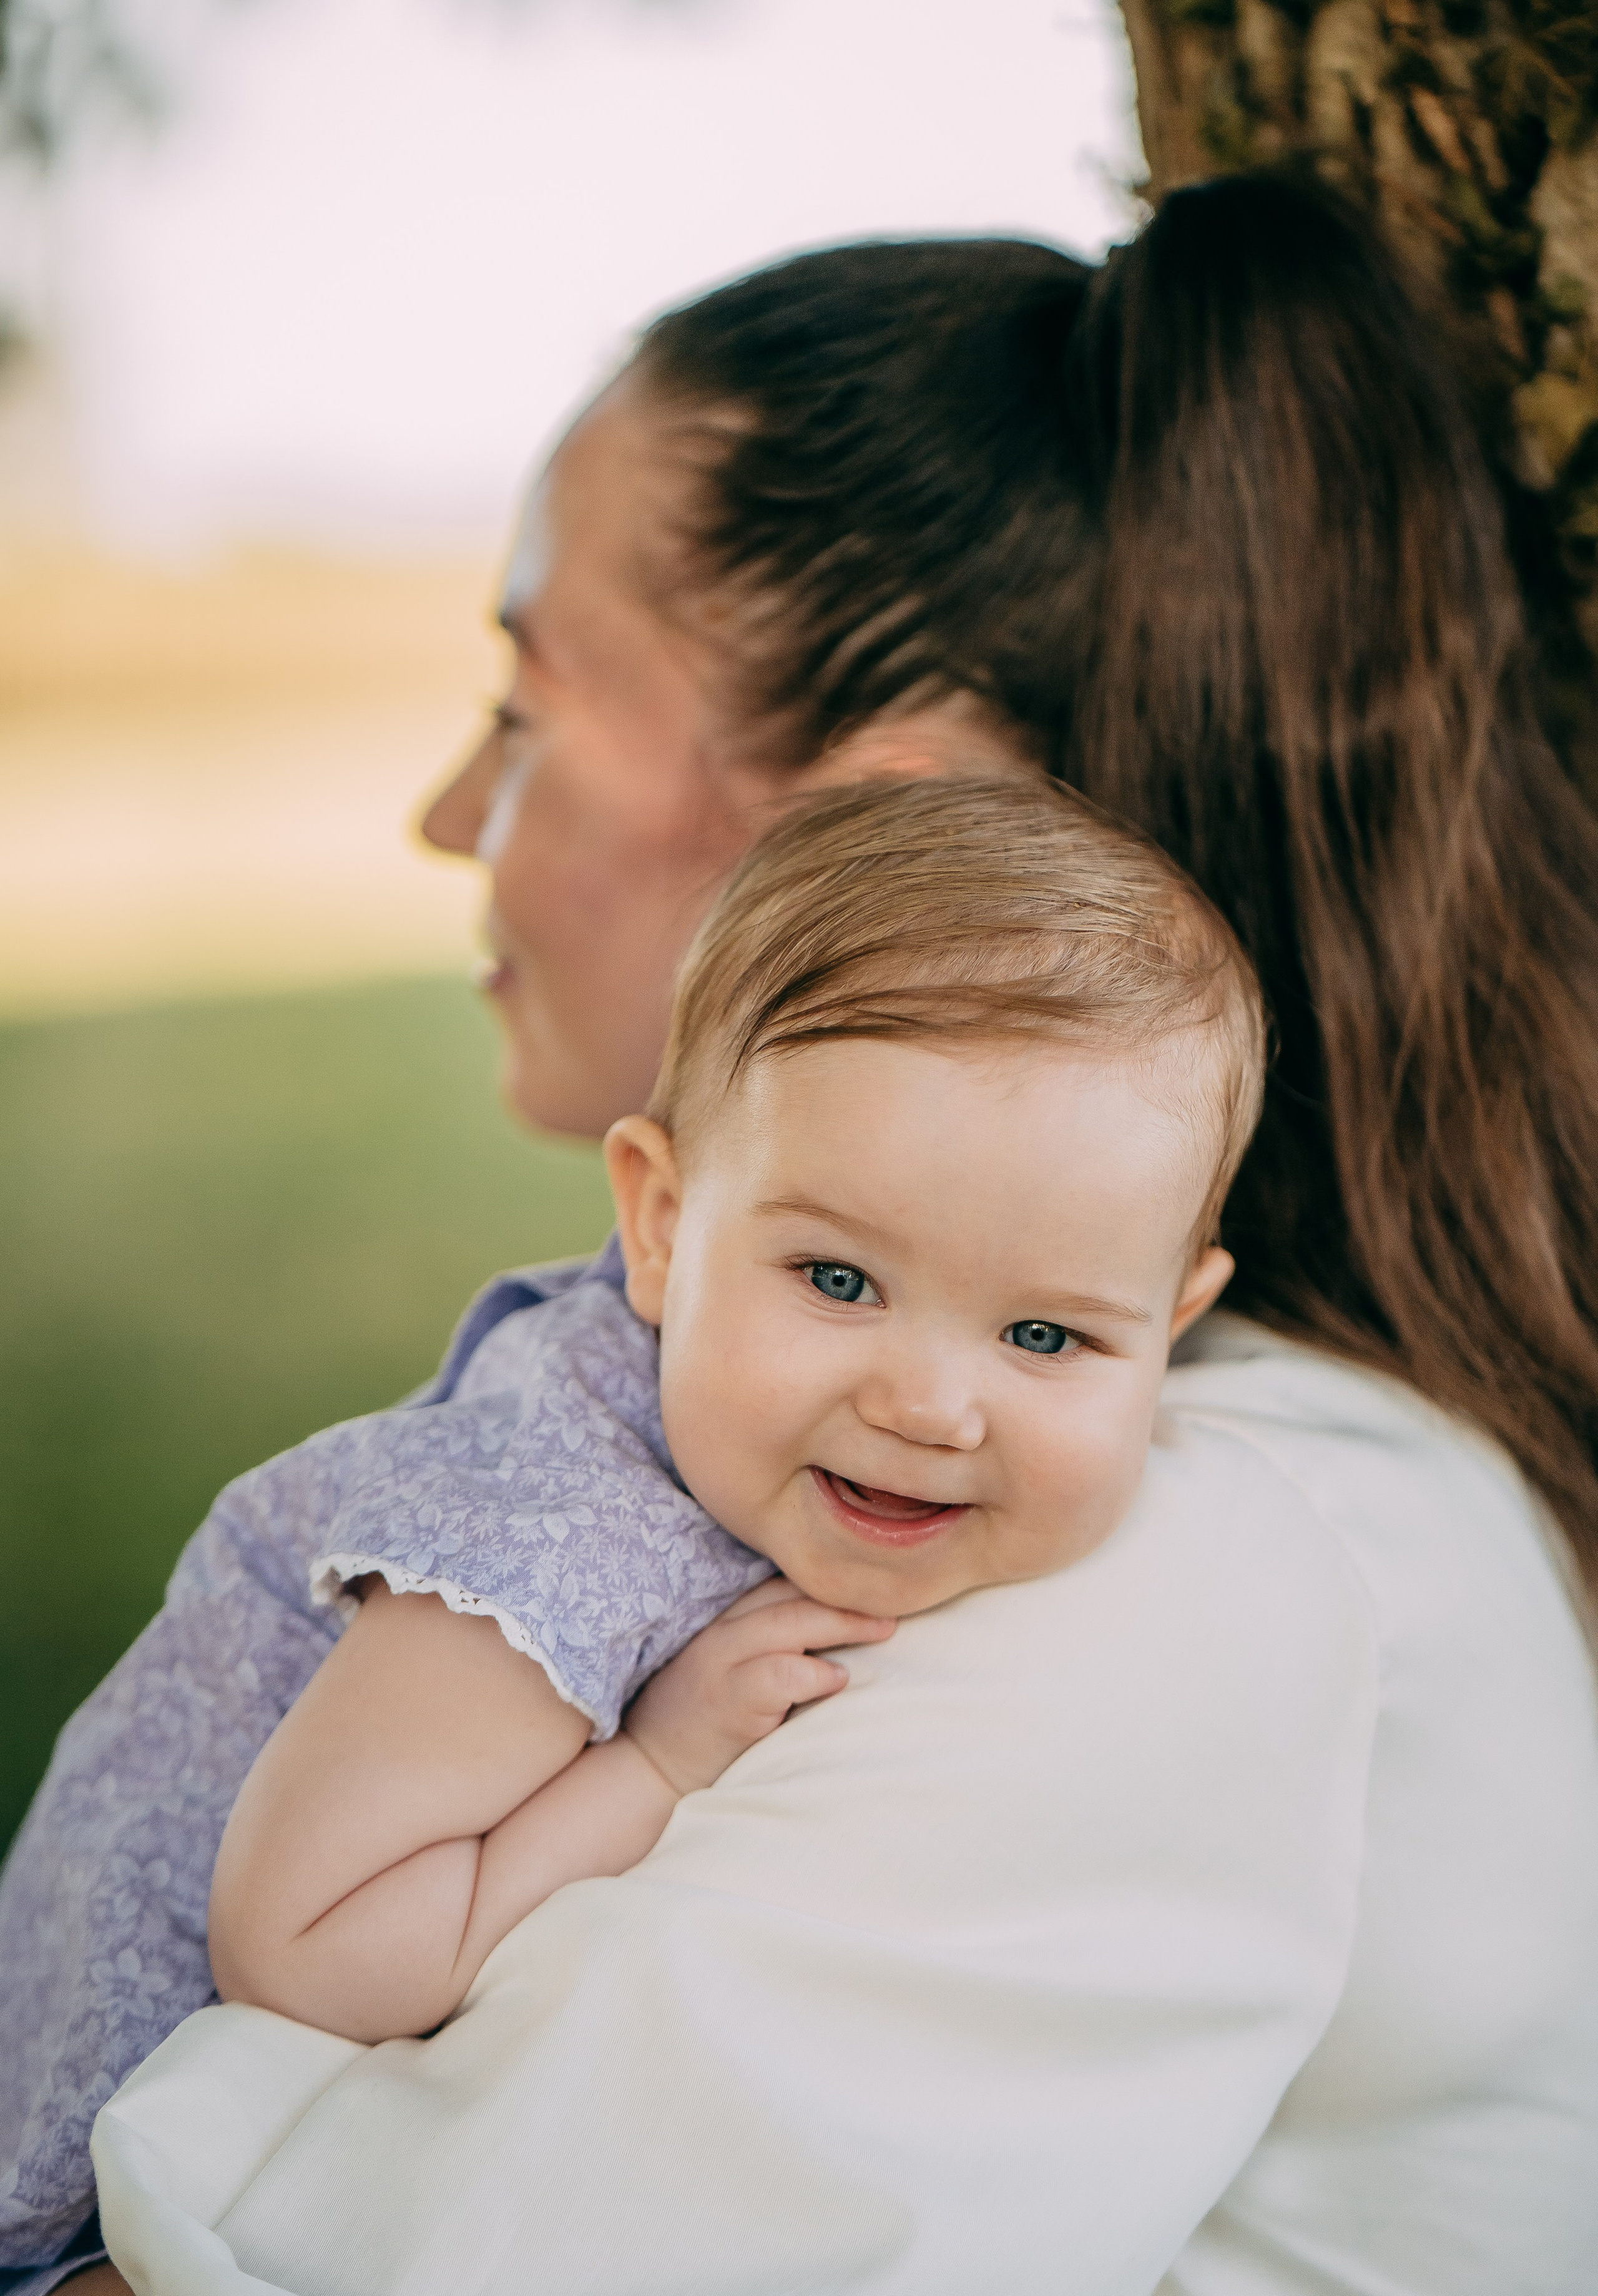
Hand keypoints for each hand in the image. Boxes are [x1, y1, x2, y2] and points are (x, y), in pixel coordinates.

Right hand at [624, 1579, 894, 1795]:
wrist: (648, 1768)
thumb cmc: (700, 1718)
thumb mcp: (731, 1666)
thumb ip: (772, 1642)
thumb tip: (842, 1629)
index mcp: (726, 1618)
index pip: (784, 1581)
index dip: (831, 1578)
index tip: (876, 1581)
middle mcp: (722, 1630)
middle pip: (791, 1593)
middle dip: (847, 1595)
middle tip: (896, 1601)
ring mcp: (721, 1662)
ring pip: (787, 1623)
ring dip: (841, 1623)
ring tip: (884, 1629)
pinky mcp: (726, 1700)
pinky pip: (776, 1675)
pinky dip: (811, 1674)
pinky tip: (838, 1679)